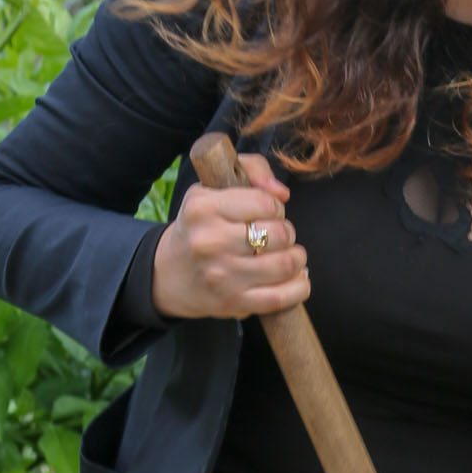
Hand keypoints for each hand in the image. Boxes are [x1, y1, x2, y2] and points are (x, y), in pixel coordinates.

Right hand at [152, 148, 308, 319]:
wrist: (172, 273)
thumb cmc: (202, 225)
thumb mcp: (213, 187)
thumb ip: (252, 169)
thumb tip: (282, 192)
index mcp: (203, 208)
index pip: (266, 202)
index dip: (275, 206)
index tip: (267, 213)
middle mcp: (210, 242)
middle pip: (280, 234)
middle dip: (287, 232)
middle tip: (277, 235)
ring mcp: (223, 276)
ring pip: (286, 264)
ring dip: (296, 258)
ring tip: (287, 254)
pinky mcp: (235, 303)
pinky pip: (283, 298)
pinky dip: (299, 287)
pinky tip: (295, 277)